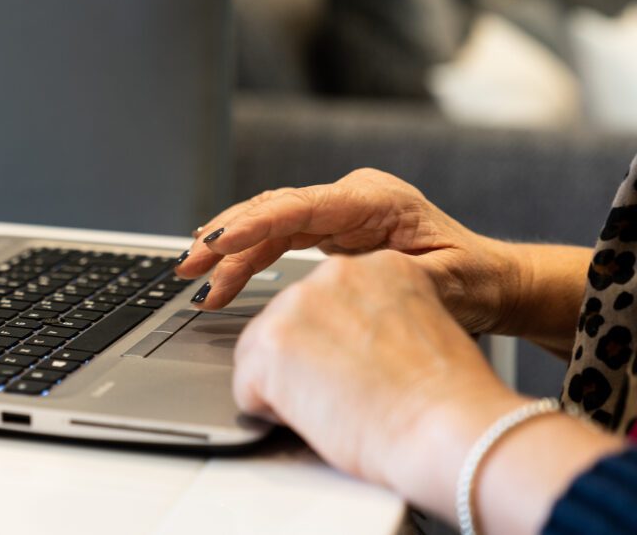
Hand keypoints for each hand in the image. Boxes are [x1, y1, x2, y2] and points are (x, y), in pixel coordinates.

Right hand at [177, 168, 517, 334]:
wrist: (491, 280)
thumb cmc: (474, 278)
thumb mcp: (444, 282)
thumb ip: (393, 277)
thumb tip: (346, 284)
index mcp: (374, 199)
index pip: (299, 206)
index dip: (253, 224)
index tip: (218, 241)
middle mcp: (349, 199)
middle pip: (272, 211)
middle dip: (224, 237)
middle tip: (187, 266)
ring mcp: (337, 213)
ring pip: (267, 225)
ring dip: (228, 250)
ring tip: (192, 277)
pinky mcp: (330, 232)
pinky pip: (277, 240)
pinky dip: (247, 258)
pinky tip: (221, 274)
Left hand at [231, 251, 516, 490]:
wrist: (449, 428)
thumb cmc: (447, 399)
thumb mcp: (424, 329)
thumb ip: (381, 319)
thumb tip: (349, 342)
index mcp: (378, 266)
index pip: (328, 301)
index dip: (336, 344)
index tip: (354, 366)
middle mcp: (333, 274)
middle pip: (289, 322)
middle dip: (304, 363)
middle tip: (346, 393)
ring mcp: (297, 305)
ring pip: (262, 352)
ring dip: (287, 386)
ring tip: (336, 405)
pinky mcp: (271, 343)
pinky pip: (247, 384)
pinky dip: (270, 409)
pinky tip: (314, 416)